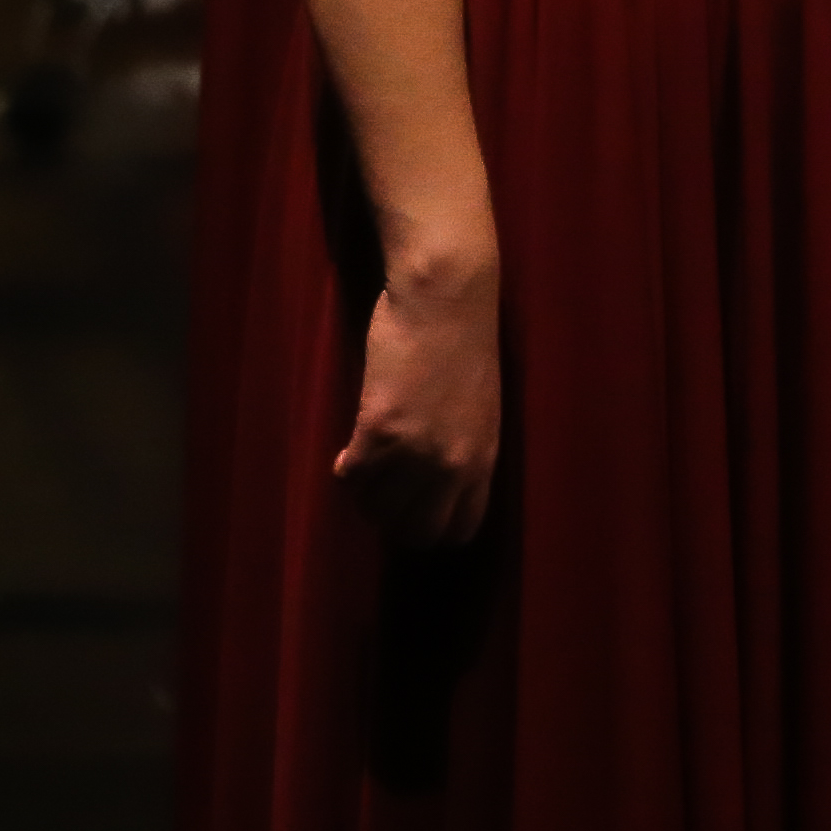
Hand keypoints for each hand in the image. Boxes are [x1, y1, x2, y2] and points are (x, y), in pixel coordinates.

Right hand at [333, 252, 503, 545]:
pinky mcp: (378, 429)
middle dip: (393, 521)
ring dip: (365, 495)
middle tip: (381, 497)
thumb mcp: (483, 410)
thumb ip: (464, 451)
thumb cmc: (466, 343)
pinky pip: (352, 477)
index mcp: (484, 461)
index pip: (459, 530)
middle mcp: (451, 466)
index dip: (431, 529)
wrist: (447, 298)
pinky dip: (345, 471)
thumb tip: (438, 484)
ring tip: (364, 471)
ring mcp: (414, 451)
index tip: (413, 513)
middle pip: (415, 532)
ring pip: (376, 509)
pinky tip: (347, 454)